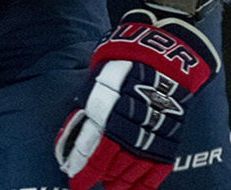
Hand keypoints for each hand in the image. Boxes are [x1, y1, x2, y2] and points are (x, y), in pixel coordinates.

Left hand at [55, 9, 219, 189]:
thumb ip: (85, 114)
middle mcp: (129, 132)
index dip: (84, 172)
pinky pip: (157, 170)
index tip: (75, 184)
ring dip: (120, 182)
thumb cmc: (119, 70)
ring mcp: (151, 138)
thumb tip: (71, 135)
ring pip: (133, 171)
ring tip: (111, 188)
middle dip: (100, 178)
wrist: (160, 61)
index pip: (94, 155)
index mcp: (107, 118)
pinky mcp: (168, 140)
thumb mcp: (93, 88)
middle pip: (113, 167)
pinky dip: (146, 183)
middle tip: (90, 184)